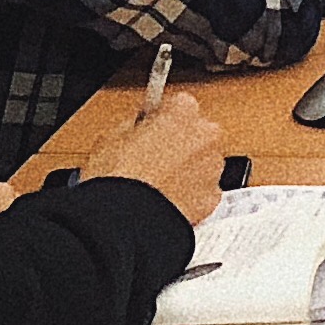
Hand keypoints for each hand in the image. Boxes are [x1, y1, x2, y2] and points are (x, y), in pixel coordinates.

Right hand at [81, 91, 225, 226]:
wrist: (126, 219)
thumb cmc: (118, 177)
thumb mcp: (111, 137)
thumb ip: (133, 126)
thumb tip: (136, 129)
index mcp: (183, 110)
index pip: (177, 105)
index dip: (160, 120)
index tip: (152, 129)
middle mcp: (206, 135)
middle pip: (196, 133)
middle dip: (179, 144)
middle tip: (153, 159)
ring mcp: (212, 167)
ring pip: (202, 163)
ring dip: (187, 170)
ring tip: (158, 184)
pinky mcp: (212, 197)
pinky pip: (203, 191)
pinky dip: (190, 196)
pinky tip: (167, 201)